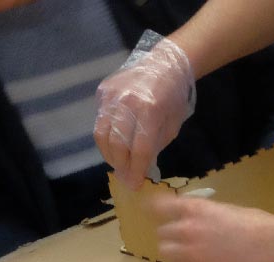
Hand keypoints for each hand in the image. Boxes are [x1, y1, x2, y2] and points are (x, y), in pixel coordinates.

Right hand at [95, 30, 195, 188]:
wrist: (164, 64)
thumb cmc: (174, 98)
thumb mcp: (172, 125)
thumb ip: (155, 145)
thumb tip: (140, 167)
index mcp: (150, 111)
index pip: (140, 149)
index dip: (136, 170)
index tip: (135, 185)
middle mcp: (127, 103)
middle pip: (116, 143)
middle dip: (120, 165)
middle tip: (125, 176)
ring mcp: (111, 96)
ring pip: (101, 133)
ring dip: (108, 153)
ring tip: (117, 164)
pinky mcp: (102, 91)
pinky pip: (99, 120)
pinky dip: (105, 136)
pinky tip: (113, 145)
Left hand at [150, 194, 273, 261]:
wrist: (269, 243)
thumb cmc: (253, 221)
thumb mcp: (223, 208)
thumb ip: (201, 214)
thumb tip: (190, 219)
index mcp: (193, 208)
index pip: (158, 206)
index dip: (153, 209)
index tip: (153, 211)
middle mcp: (187, 228)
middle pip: (161, 232)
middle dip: (170, 234)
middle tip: (181, 237)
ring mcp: (191, 251)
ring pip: (166, 251)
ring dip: (173, 250)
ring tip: (186, 252)